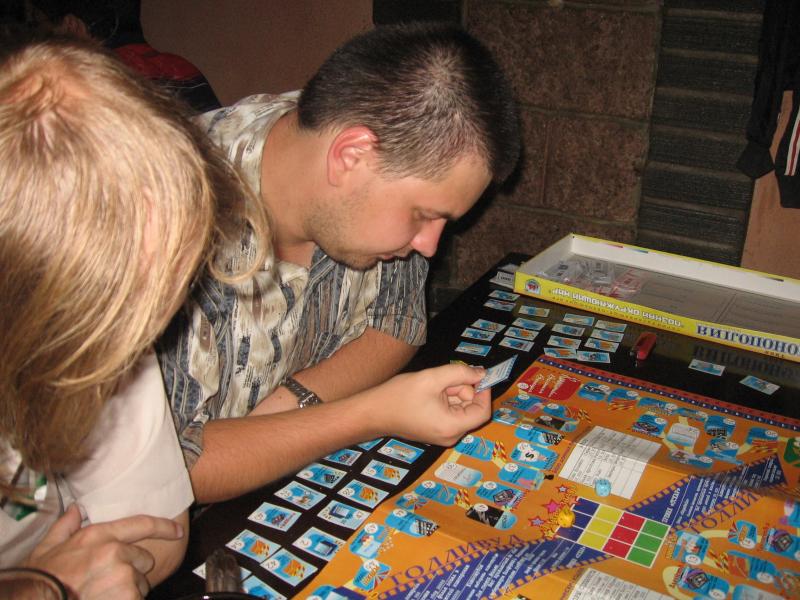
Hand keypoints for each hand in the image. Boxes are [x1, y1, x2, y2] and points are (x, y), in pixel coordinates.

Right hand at [25, 505, 183, 599]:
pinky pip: (136, 599)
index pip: (142, 524)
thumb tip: (77, 509)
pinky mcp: (127, 596)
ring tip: (103, 595)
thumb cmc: (41, 579)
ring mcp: (122, 575)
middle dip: (133, 571)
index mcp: (98, 536)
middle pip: (143, 560)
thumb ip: (66, 526)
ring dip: (128, 591)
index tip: (177, 530)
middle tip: (109, 581)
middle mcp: (114, 552)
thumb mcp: (48, 548)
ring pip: (140, 583)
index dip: (164, 526)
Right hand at [369, 363, 489, 445]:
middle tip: (441, 381)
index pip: (483, 411)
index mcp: (452, 427)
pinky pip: (450, 413)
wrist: (374, 412)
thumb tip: (481, 373)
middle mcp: (451, 436)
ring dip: (451, 393)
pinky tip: (428, 395)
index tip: (475, 375)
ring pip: (460, 408)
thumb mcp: (431, 378)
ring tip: (430, 389)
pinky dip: (445, 400)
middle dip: (461, 390)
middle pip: (471, 408)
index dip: (483, 391)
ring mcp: (443, 435)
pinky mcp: (436, 431)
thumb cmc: (400, 396)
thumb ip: (460, 373)